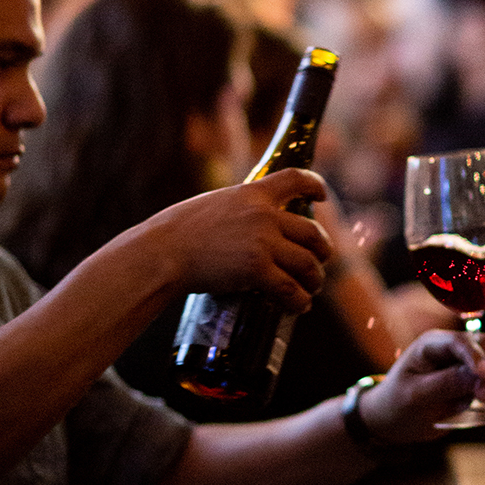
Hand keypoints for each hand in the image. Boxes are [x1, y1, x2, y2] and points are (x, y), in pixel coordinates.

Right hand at [133, 169, 334, 310]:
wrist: (162, 252)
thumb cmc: (178, 232)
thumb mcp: (214, 206)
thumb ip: (237, 211)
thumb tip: (246, 227)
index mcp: (253, 193)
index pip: (295, 178)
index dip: (314, 185)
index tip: (322, 196)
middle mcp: (264, 214)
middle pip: (312, 232)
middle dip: (322, 250)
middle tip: (318, 263)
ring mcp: (263, 242)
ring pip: (307, 263)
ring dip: (314, 280)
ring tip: (311, 289)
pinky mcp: (257, 270)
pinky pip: (290, 289)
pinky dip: (299, 301)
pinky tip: (299, 306)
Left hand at [357, 330, 484, 443]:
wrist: (391, 421)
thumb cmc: (396, 404)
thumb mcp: (415, 396)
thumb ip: (446, 384)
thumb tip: (478, 376)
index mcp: (431, 344)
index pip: (459, 342)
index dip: (475, 356)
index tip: (483, 376)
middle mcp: (450, 349)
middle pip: (484, 345)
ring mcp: (462, 363)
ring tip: (482, 401)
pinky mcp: (469, 380)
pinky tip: (480, 404)